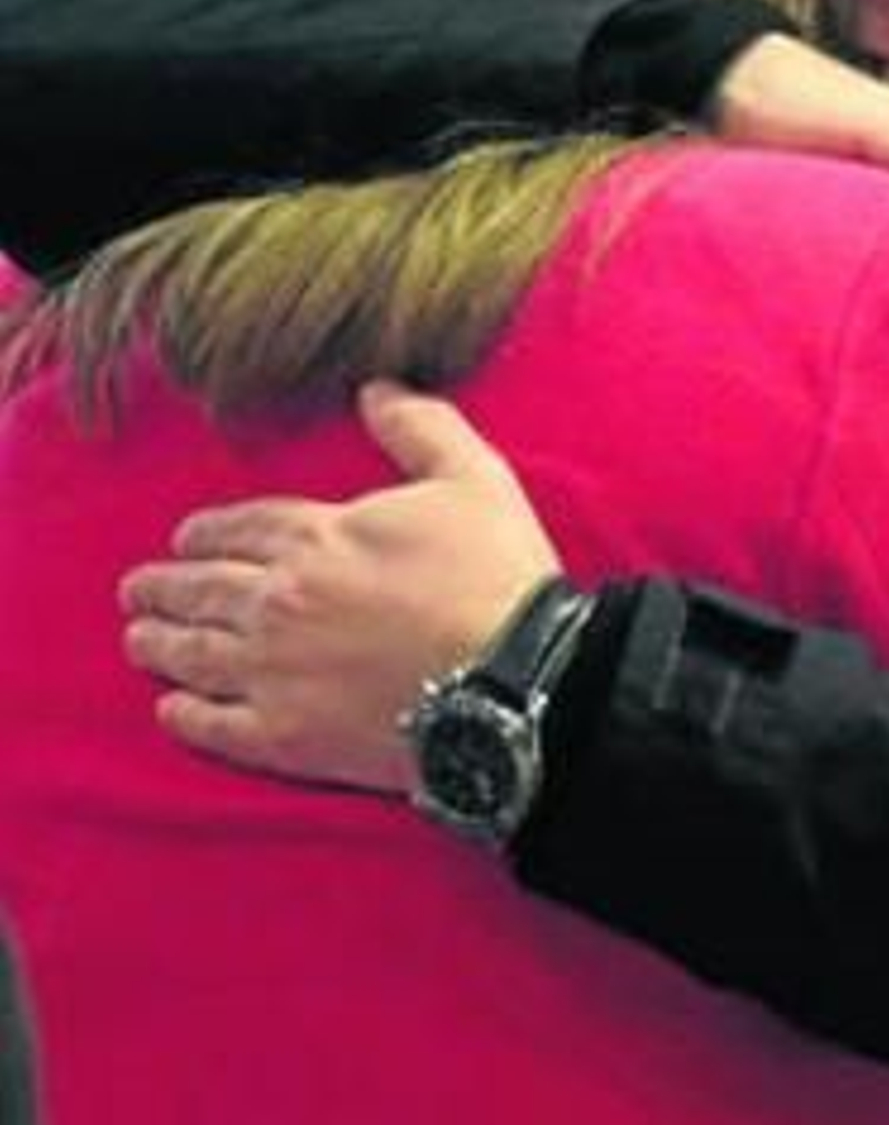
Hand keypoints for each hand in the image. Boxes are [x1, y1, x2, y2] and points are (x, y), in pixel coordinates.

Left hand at [120, 382, 554, 787]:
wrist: (515, 683)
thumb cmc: (497, 580)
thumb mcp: (473, 479)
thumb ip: (420, 428)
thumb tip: (376, 388)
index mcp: (317, 537)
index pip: (240, 528)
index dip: (206, 532)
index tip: (185, 539)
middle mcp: (279, 601)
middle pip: (202, 588)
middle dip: (164, 585)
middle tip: (137, 589)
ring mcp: (275, 672)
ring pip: (195, 652)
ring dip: (159, 642)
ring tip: (139, 638)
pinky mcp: (287, 736)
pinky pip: (217, 724)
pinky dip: (186, 715)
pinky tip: (172, 708)